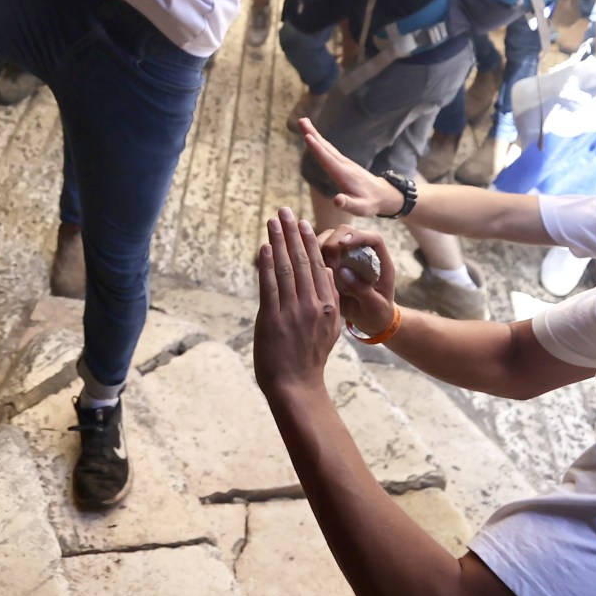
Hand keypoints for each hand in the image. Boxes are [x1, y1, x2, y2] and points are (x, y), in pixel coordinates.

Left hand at [252, 208, 343, 396]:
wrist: (296, 385)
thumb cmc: (310, 357)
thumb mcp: (330, 327)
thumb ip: (329, 298)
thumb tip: (325, 270)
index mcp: (329, 305)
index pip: (319, 265)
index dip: (310, 242)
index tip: (302, 223)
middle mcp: (313, 304)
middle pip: (303, 260)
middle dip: (292, 233)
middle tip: (284, 210)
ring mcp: (293, 311)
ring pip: (287, 268)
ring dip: (279, 241)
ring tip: (273, 220)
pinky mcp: (273, 318)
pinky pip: (270, 285)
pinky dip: (268, 264)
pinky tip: (265, 247)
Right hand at [298, 117, 403, 217]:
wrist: (384, 195)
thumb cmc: (370, 203)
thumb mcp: (361, 208)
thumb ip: (348, 204)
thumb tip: (336, 200)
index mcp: (344, 175)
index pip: (328, 160)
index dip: (317, 149)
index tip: (307, 136)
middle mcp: (343, 165)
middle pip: (325, 148)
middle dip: (312, 134)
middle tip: (301, 120)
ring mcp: (344, 162)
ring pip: (326, 146)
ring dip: (314, 134)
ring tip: (303, 122)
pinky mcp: (344, 162)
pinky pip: (329, 149)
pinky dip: (320, 141)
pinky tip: (314, 137)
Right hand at [317, 226, 397, 337]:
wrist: (371, 321)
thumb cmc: (378, 314)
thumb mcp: (375, 306)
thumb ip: (362, 289)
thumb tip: (343, 271)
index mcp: (380, 261)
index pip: (372, 239)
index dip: (357, 236)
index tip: (343, 244)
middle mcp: (361, 253)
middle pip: (346, 233)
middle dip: (334, 241)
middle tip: (329, 261)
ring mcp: (345, 257)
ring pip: (329, 239)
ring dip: (319, 247)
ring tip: (316, 265)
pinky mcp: (331, 263)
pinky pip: (318, 252)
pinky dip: (311, 255)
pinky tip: (307, 268)